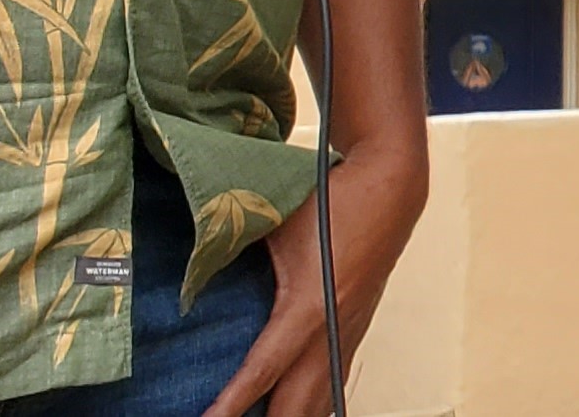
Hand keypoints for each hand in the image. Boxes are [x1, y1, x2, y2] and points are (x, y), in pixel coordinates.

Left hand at [201, 143, 426, 416]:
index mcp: (308, 308)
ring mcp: (348, 336)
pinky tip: (292, 411)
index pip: (263, 371)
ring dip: (289, 416)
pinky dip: (310, 407)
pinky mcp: (355, 333)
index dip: (230, 406)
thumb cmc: (333, 200)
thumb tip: (187, 275)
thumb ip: (231, 251)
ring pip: (321, 403)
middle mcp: (333, 331)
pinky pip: (331, 387)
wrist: (391, 186)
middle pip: (297, 406)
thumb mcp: (273, 223)